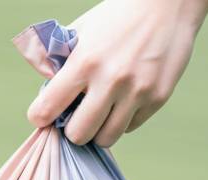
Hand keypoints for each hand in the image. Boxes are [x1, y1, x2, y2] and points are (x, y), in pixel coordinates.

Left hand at [27, 0, 207, 146]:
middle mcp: (111, 81)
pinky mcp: (157, 98)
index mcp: (84, 61)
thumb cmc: (117, 17)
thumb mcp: (81, 30)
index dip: (40, 116)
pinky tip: (123, 100)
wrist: (166, 4)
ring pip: (106, 138)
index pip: (48, 108)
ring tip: (99, 112)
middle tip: (76, 116)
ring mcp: (137, 92)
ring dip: (98, 129)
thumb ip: (57, 59)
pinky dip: (122, 119)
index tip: (43, 115)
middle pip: (78, 134)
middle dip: (73, 128)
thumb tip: (43, 90)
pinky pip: (130, 126)